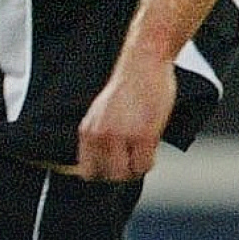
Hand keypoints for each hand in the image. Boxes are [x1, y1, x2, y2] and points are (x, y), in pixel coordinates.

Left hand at [76, 58, 176, 180]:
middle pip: (107, 176)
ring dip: (136, 169)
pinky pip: (145, 166)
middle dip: (122, 172)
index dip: (102, 173)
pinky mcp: (143, 135)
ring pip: (126, 174)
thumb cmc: (126, 87)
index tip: (114, 167)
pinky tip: (151, 148)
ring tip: (142, 153)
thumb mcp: (101, 113)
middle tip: (132, 161)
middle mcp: (100, 136)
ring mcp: (121, 137)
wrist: (142, 64)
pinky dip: (149, 162)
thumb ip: (99, 136)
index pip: (87, 171)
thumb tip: (105, 161)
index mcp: (87, 131)